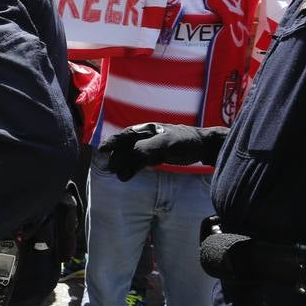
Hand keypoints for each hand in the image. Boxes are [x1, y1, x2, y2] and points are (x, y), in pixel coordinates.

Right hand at [99, 123, 227, 179]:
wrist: (204, 146)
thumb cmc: (186, 140)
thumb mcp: (167, 143)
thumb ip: (149, 148)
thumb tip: (132, 154)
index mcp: (146, 129)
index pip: (124, 135)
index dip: (112, 142)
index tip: (102, 151)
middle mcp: (145, 137)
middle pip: (125, 147)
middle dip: (117, 157)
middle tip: (111, 169)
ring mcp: (150, 147)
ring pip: (131, 156)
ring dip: (124, 165)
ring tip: (120, 176)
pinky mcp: (155, 156)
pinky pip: (139, 162)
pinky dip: (133, 168)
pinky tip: (128, 175)